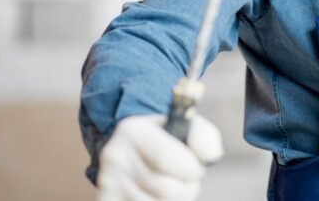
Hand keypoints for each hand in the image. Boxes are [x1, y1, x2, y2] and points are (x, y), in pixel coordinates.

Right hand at [97, 113, 223, 200]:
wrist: (132, 147)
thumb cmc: (168, 138)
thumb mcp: (186, 126)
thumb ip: (204, 137)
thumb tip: (211, 156)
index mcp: (134, 131)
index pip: (167, 159)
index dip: (191, 170)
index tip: (197, 169)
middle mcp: (116, 157)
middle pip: (165, 190)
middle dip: (188, 190)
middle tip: (188, 181)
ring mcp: (109, 183)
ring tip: (174, 188)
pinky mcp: (107, 200)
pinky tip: (159, 196)